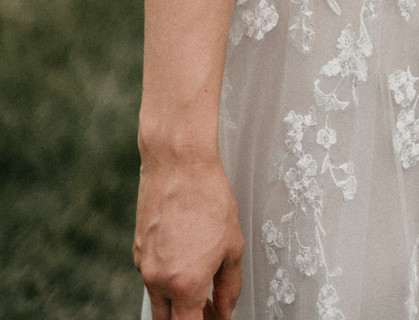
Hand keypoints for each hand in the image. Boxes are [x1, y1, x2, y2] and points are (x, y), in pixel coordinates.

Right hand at [134, 154, 242, 319]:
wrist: (178, 162)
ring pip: (158, 300)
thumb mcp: (232, 246)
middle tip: (208, 310)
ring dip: (176, 301)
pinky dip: (166, 279)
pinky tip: (185, 257)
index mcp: (185, 284)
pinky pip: (151, 276)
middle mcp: (158, 280)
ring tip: (201, 283)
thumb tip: (225, 311)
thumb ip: (229, 287)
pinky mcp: (137, 250)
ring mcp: (143, 266)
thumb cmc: (208, 196)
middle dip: (187, 319)